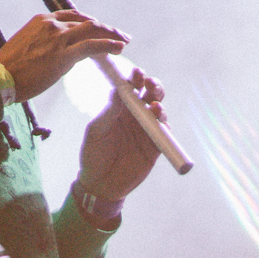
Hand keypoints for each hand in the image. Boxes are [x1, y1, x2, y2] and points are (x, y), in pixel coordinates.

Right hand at [0, 10, 127, 100]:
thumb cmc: (8, 68)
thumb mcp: (26, 46)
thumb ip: (43, 44)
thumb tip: (55, 54)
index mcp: (41, 20)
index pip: (72, 16)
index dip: (88, 21)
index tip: (98, 27)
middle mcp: (52, 25)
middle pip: (86, 21)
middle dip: (105, 27)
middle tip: (119, 34)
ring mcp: (59, 38)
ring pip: (93, 30)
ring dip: (112, 34)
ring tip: (124, 41)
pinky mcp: (64, 55)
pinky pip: (93, 46)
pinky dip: (109, 45)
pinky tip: (119, 48)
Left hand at [79, 67, 167, 201]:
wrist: (101, 184)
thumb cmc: (93, 155)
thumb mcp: (96, 131)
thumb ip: (108, 112)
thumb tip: (118, 90)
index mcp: (120, 109)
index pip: (132, 88)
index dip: (136, 79)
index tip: (137, 73)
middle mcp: (136, 116)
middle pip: (150, 96)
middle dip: (154, 87)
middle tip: (150, 84)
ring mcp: (147, 131)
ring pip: (159, 112)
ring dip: (159, 105)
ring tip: (155, 105)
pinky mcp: (155, 147)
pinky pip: (164, 133)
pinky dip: (164, 126)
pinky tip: (160, 121)